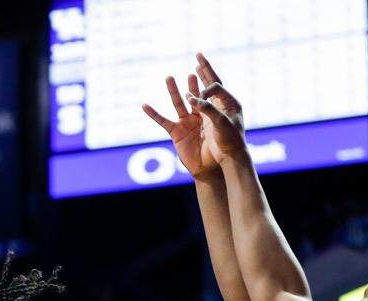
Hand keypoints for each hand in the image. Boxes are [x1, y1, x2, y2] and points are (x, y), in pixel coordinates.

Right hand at [142, 53, 245, 176]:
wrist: (213, 168)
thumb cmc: (223, 148)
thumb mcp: (220, 125)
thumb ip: (209, 110)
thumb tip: (195, 98)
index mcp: (217, 109)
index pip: (213, 87)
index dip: (207, 75)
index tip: (200, 65)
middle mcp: (203, 114)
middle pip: (196, 93)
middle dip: (194, 81)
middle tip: (193, 68)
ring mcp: (189, 122)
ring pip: (179, 103)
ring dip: (174, 90)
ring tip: (169, 77)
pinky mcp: (177, 132)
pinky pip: (163, 121)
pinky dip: (153, 114)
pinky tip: (144, 105)